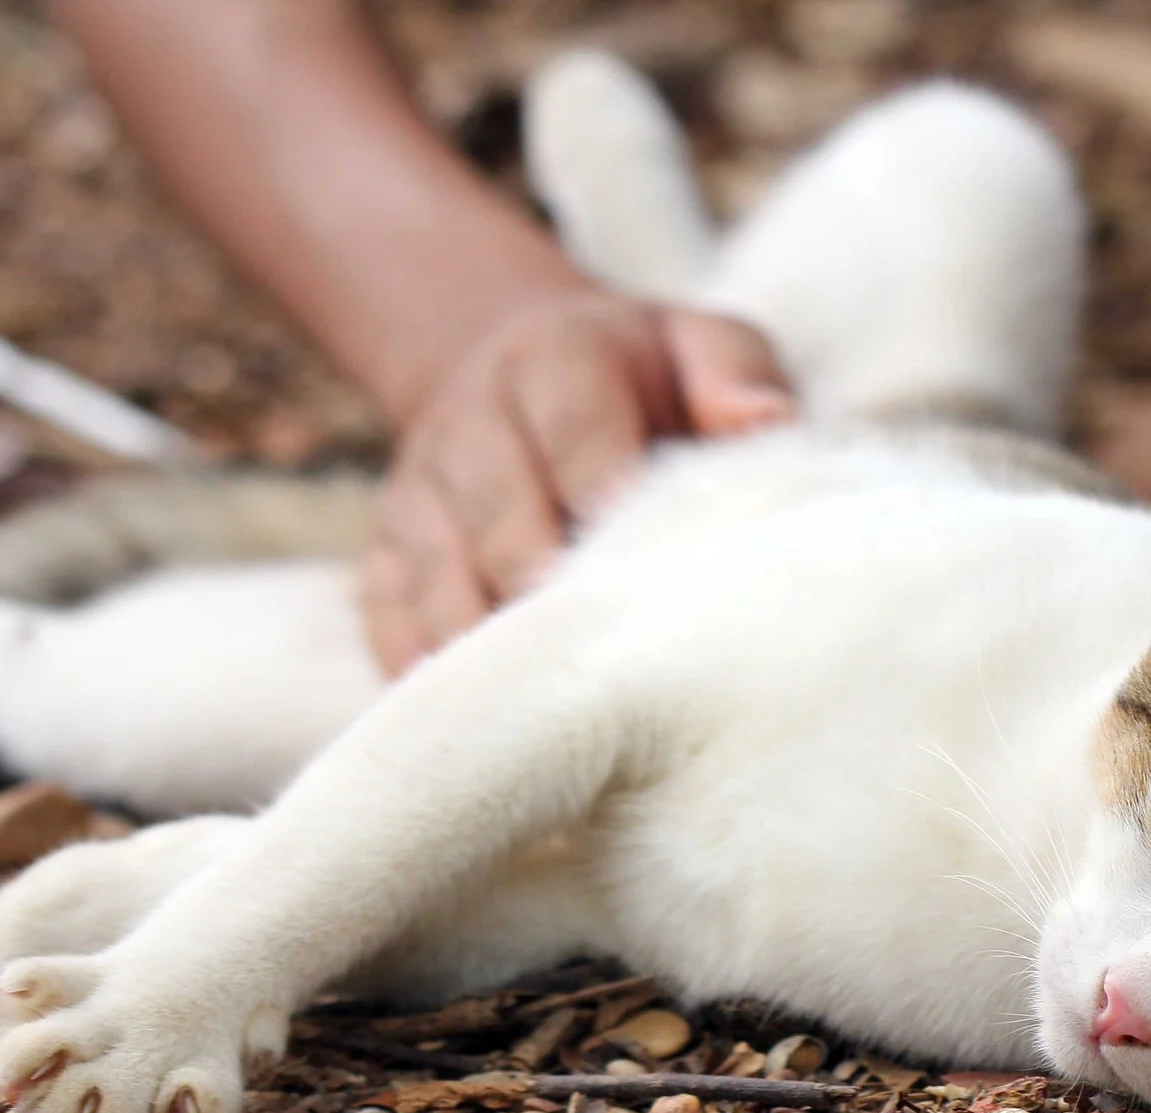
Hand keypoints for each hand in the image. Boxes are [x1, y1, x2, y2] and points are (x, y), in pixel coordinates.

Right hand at [362, 289, 792, 672]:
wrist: (508, 359)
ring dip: (480, 636)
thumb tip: (762, 418)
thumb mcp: (699, 345)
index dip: (599, 488)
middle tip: (586, 648)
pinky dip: (423, 667)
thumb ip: (733, 372)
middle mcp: (472, 421)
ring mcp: (420, 491)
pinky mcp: (388, 551)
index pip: (573, 427)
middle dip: (535, 575)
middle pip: (495, 505)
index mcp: (555, 362)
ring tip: (537, 705)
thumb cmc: (643, 377)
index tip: (639, 560)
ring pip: (437, 569)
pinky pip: (390, 614)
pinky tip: (474, 729)